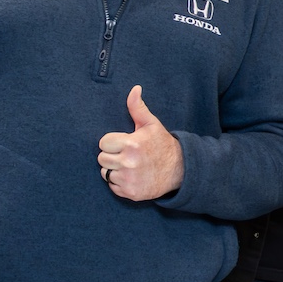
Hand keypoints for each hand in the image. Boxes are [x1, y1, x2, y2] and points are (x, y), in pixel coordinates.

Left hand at [98, 86, 184, 200]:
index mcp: (131, 144)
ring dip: (114, 170)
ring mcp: (129, 179)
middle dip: (112, 156)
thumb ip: (137, 107)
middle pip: (102, 159)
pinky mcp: (131, 193)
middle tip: (126, 156)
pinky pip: (113, 187)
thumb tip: (134, 89)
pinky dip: (120, 184)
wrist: (180, 171)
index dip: (112, 143)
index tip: (123, 144)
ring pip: (106, 174)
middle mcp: (129, 163)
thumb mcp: (151, 124)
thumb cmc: (162, 145)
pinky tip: (132, 177)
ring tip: (129, 166)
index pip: (103, 143)